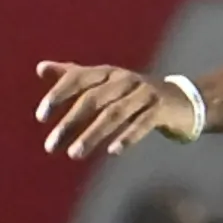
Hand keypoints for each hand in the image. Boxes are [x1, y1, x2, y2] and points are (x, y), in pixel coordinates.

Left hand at [33, 62, 199, 159]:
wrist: (182, 102)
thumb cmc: (134, 95)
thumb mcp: (104, 84)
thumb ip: (74, 75)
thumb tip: (40, 67)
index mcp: (108, 73)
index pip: (78, 78)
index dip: (58, 94)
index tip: (41, 116)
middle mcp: (124, 79)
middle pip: (93, 99)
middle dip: (70, 122)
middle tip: (51, 145)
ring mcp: (144, 93)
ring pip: (114, 113)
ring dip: (93, 134)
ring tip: (74, 154)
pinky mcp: (161, 109)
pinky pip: (142, 123)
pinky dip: (127, 136)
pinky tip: (113, 151)